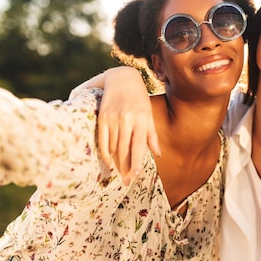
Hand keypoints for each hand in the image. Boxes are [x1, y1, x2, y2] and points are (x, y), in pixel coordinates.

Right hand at [74, 66, 159, 182]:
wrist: (122, 78)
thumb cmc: (139, 98)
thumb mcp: (149, 114)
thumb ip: (152, 135)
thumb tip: (157, 154)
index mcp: (141, 120)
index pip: (138, 147)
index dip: (135, 163)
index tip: (134, 177)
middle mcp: (127, 120)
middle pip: (125, 150)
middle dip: (125, 168)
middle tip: (126, 182)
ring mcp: (113, 119)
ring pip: (114, 147)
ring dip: (116, 163)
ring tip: (119, 175)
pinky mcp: (103, 117)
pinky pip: (103, 140)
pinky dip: (105, 152)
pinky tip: (108, 162)